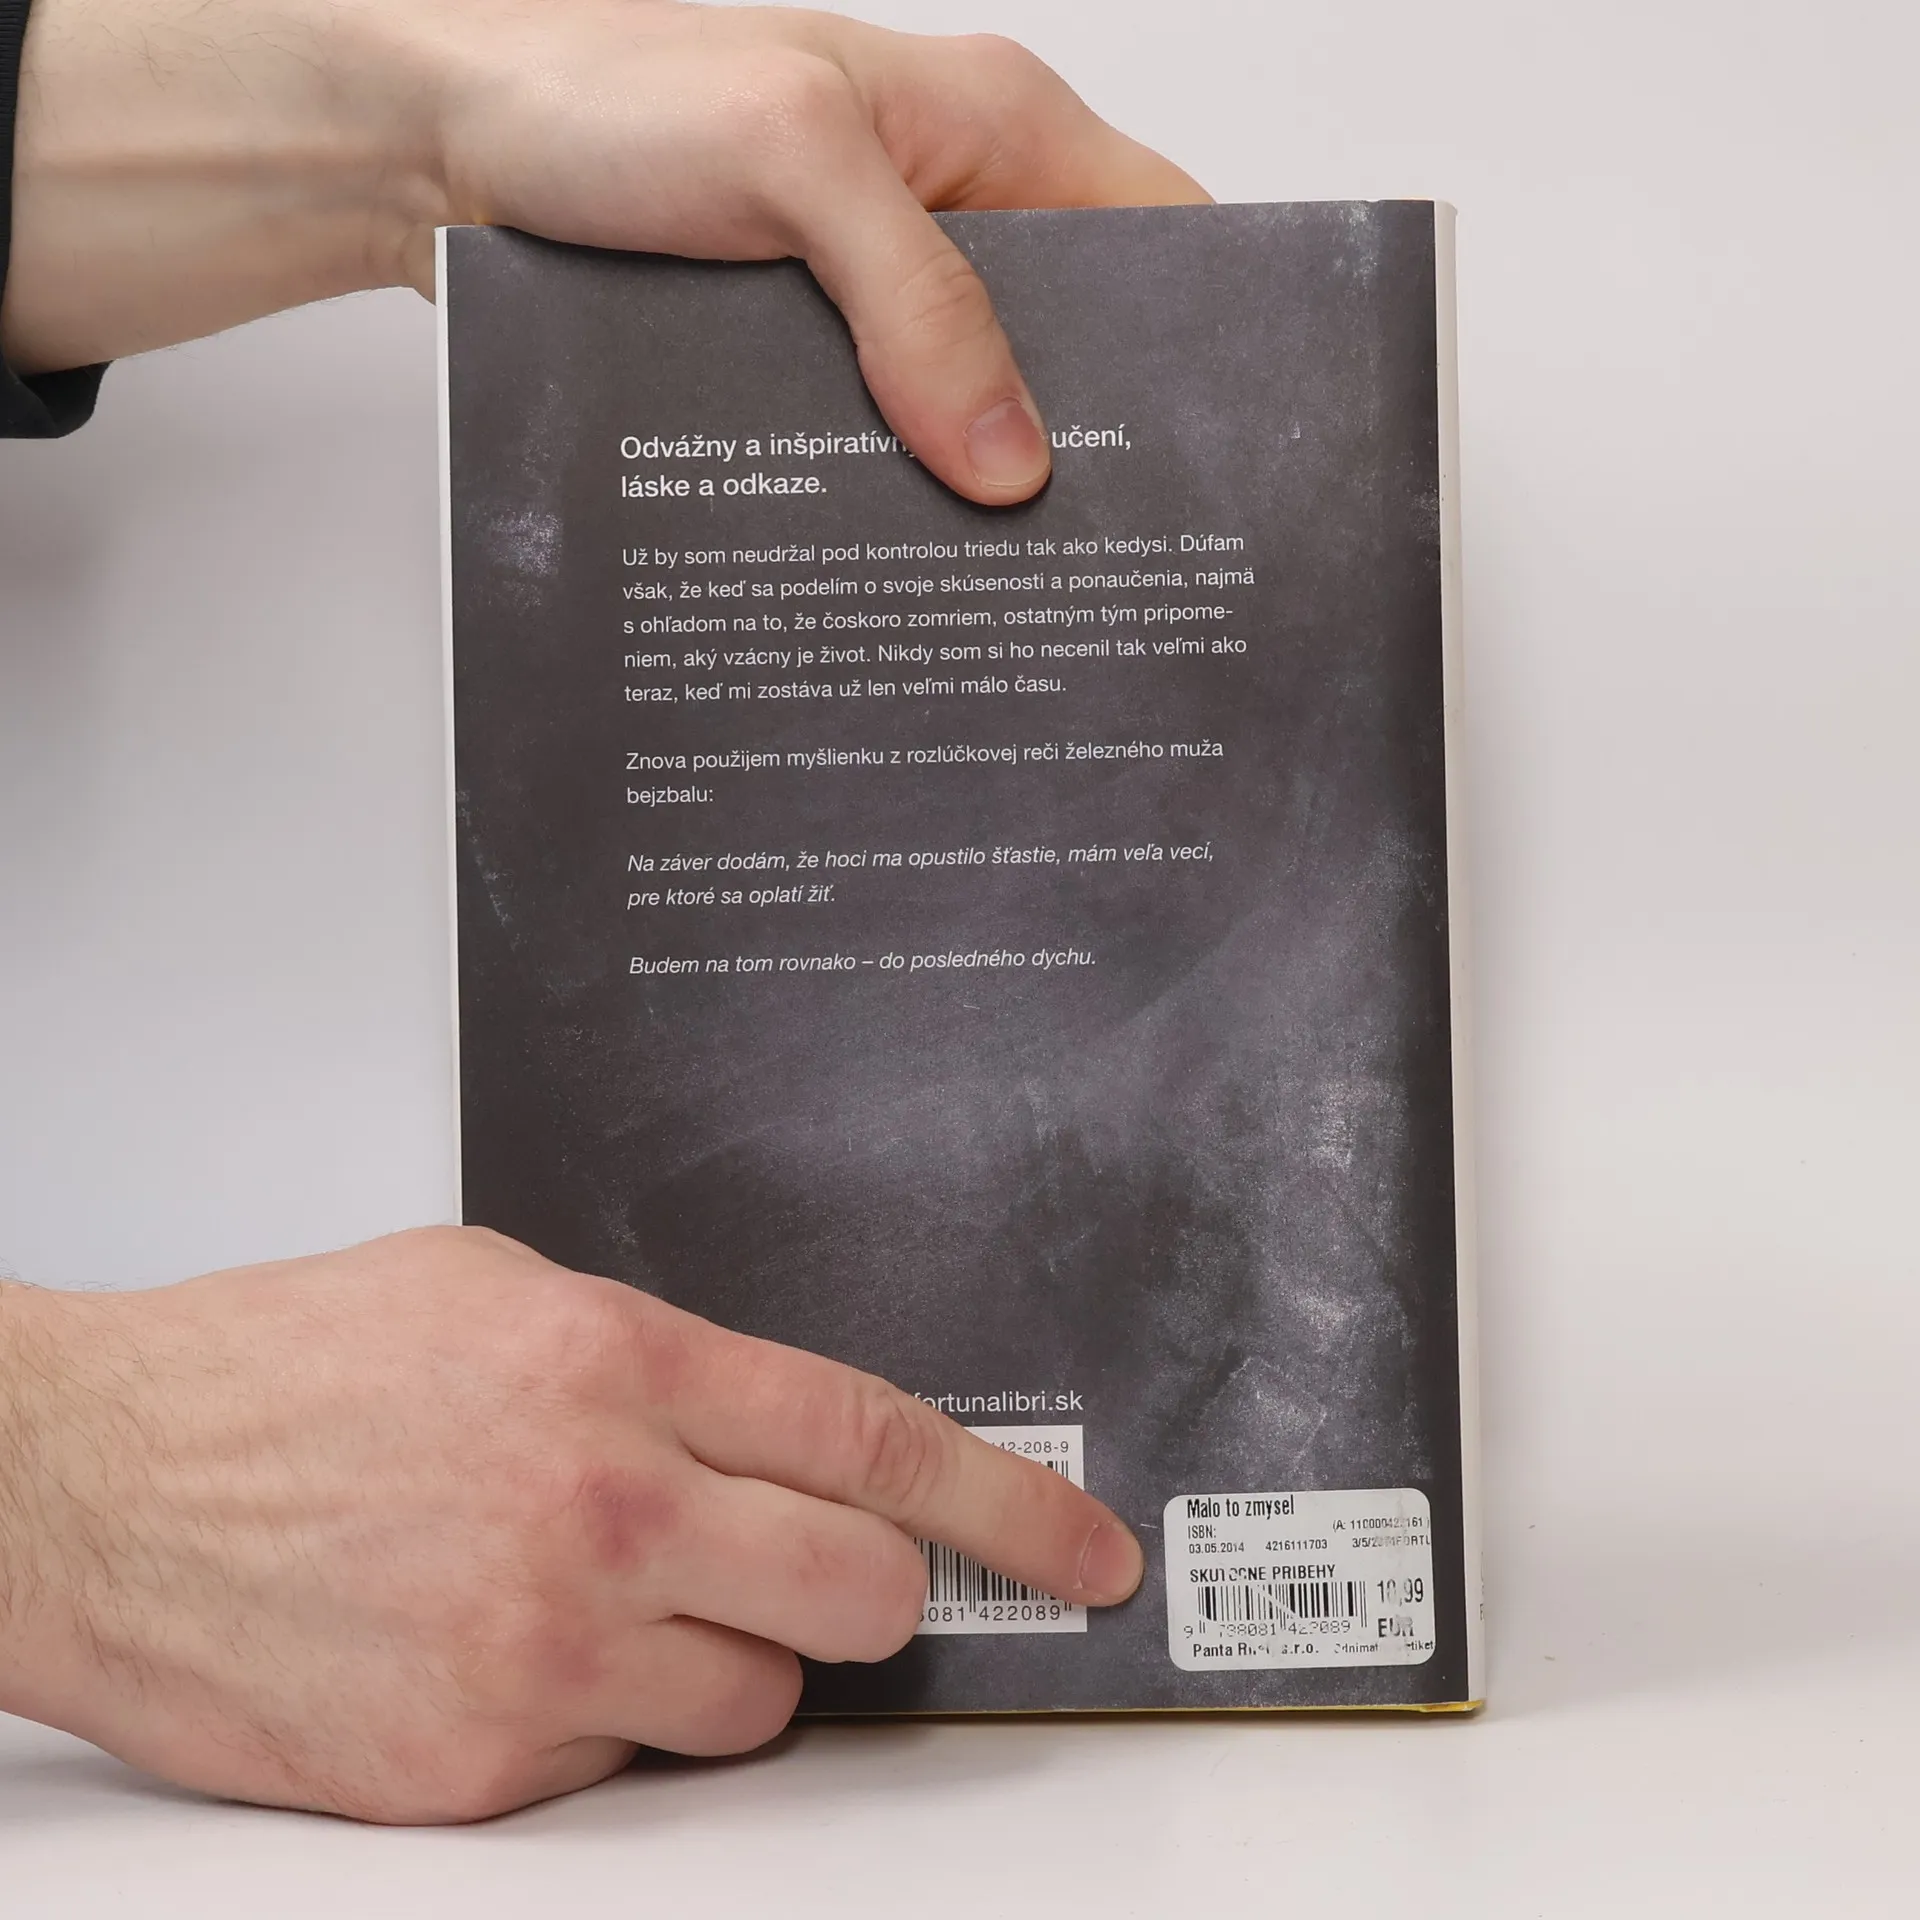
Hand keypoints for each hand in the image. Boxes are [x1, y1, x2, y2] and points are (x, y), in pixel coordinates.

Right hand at [0, 1227, 1142, 1821]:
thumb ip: (658, 1362)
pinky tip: (504, 1650)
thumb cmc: (287, 1369)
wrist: (98, 1483)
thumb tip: (777, 1435)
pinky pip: (625, 1771)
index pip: (873, 1439)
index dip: (1009, 1504)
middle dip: (866, 1594)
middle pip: (858, 1598)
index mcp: (617, 1363)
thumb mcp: (499, 1292)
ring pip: (756, 1705)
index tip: (1083, 1548)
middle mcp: (600, 1511)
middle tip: (812, 1570)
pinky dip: (601, 1723)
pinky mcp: (477, 1774)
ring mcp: (540, 1655)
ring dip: (722, 1661)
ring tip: (606, 1598)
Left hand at [4, 0, 1207, 497]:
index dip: (1209, 335)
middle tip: (1108, 553)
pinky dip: (902, 495)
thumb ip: (914, 302)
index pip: (1162, 233)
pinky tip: (902, 557)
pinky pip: (890, 438)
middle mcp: (950, 213)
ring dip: (987, 484)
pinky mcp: (809, 361)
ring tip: (1011, 582)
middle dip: (1097, 440)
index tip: (1222, 451)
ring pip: (982, 405)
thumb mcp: (788, 162)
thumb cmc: (599, 94)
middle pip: (1080, 343)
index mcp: (988, 126)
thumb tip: (1011, 462)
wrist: (441, 148)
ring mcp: (877, 297)